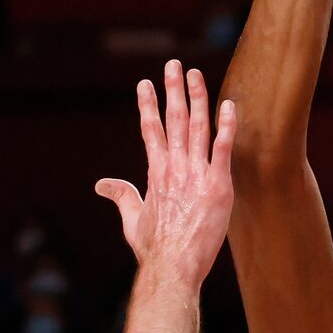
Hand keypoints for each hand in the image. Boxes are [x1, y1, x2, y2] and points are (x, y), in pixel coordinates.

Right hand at [96, 61, 235, 284]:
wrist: (173, 267)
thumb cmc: (154, 250)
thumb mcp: (132, 220)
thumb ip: (121, 196)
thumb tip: (102, 184)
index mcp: (155, 173)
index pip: (151, 130)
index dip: (148, 105)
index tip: (146, 84)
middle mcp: (174, 167)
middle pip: (173, 120)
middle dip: (172, 90)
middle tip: (173, 65)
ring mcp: (196, 174)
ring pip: (197, 127)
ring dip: (197, 97)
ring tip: (196, 74)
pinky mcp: (218, 185)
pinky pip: (223, 149)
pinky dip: (227, 126)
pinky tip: (230, 104)